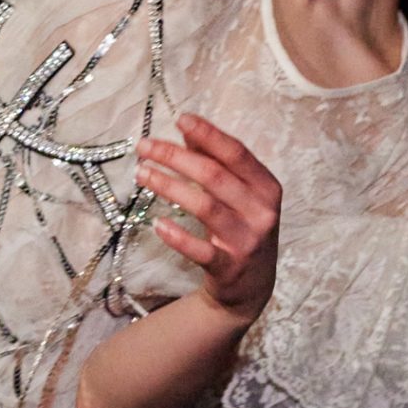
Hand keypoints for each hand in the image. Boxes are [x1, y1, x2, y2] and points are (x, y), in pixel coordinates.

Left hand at [136, 113, 279, 325]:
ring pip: (204, 206)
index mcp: (266, 187)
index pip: (236, 153)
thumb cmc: (242, 229)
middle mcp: (262, 212)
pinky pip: (200, 250)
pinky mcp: (230, 267)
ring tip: (141, 174)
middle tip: (144, 146)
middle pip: (214, 175)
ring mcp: (247, 240)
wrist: (253, 287)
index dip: (208, 134)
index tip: (180, 119)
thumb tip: (188, 133)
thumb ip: (218, 164)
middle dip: (175, 157)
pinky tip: (156, 223)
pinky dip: (177, 236)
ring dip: (169, 186)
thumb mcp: (240, 195)